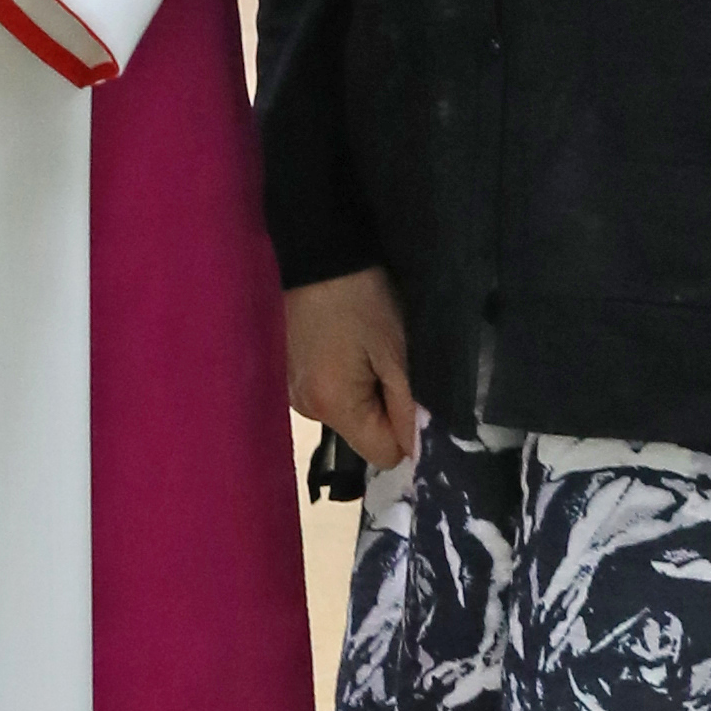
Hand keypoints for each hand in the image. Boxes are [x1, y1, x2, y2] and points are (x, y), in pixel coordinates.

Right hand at [283, 265, 416, 469]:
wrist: (316, 254)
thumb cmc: (362, 300)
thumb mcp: (397, 352)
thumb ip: (408, 407)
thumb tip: (421, 451)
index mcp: (333, 408)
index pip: (383, 456)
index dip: (407, 433)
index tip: (413, 396)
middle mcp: (307, 410)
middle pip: (363, 436)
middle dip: (384, 411)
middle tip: (390, 364)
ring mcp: (293, 393)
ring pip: (347, 416)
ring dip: (364, 394)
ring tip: (365, 350)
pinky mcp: (289, 375)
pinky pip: (329, 395)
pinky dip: (343, 380)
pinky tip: (345, 346)